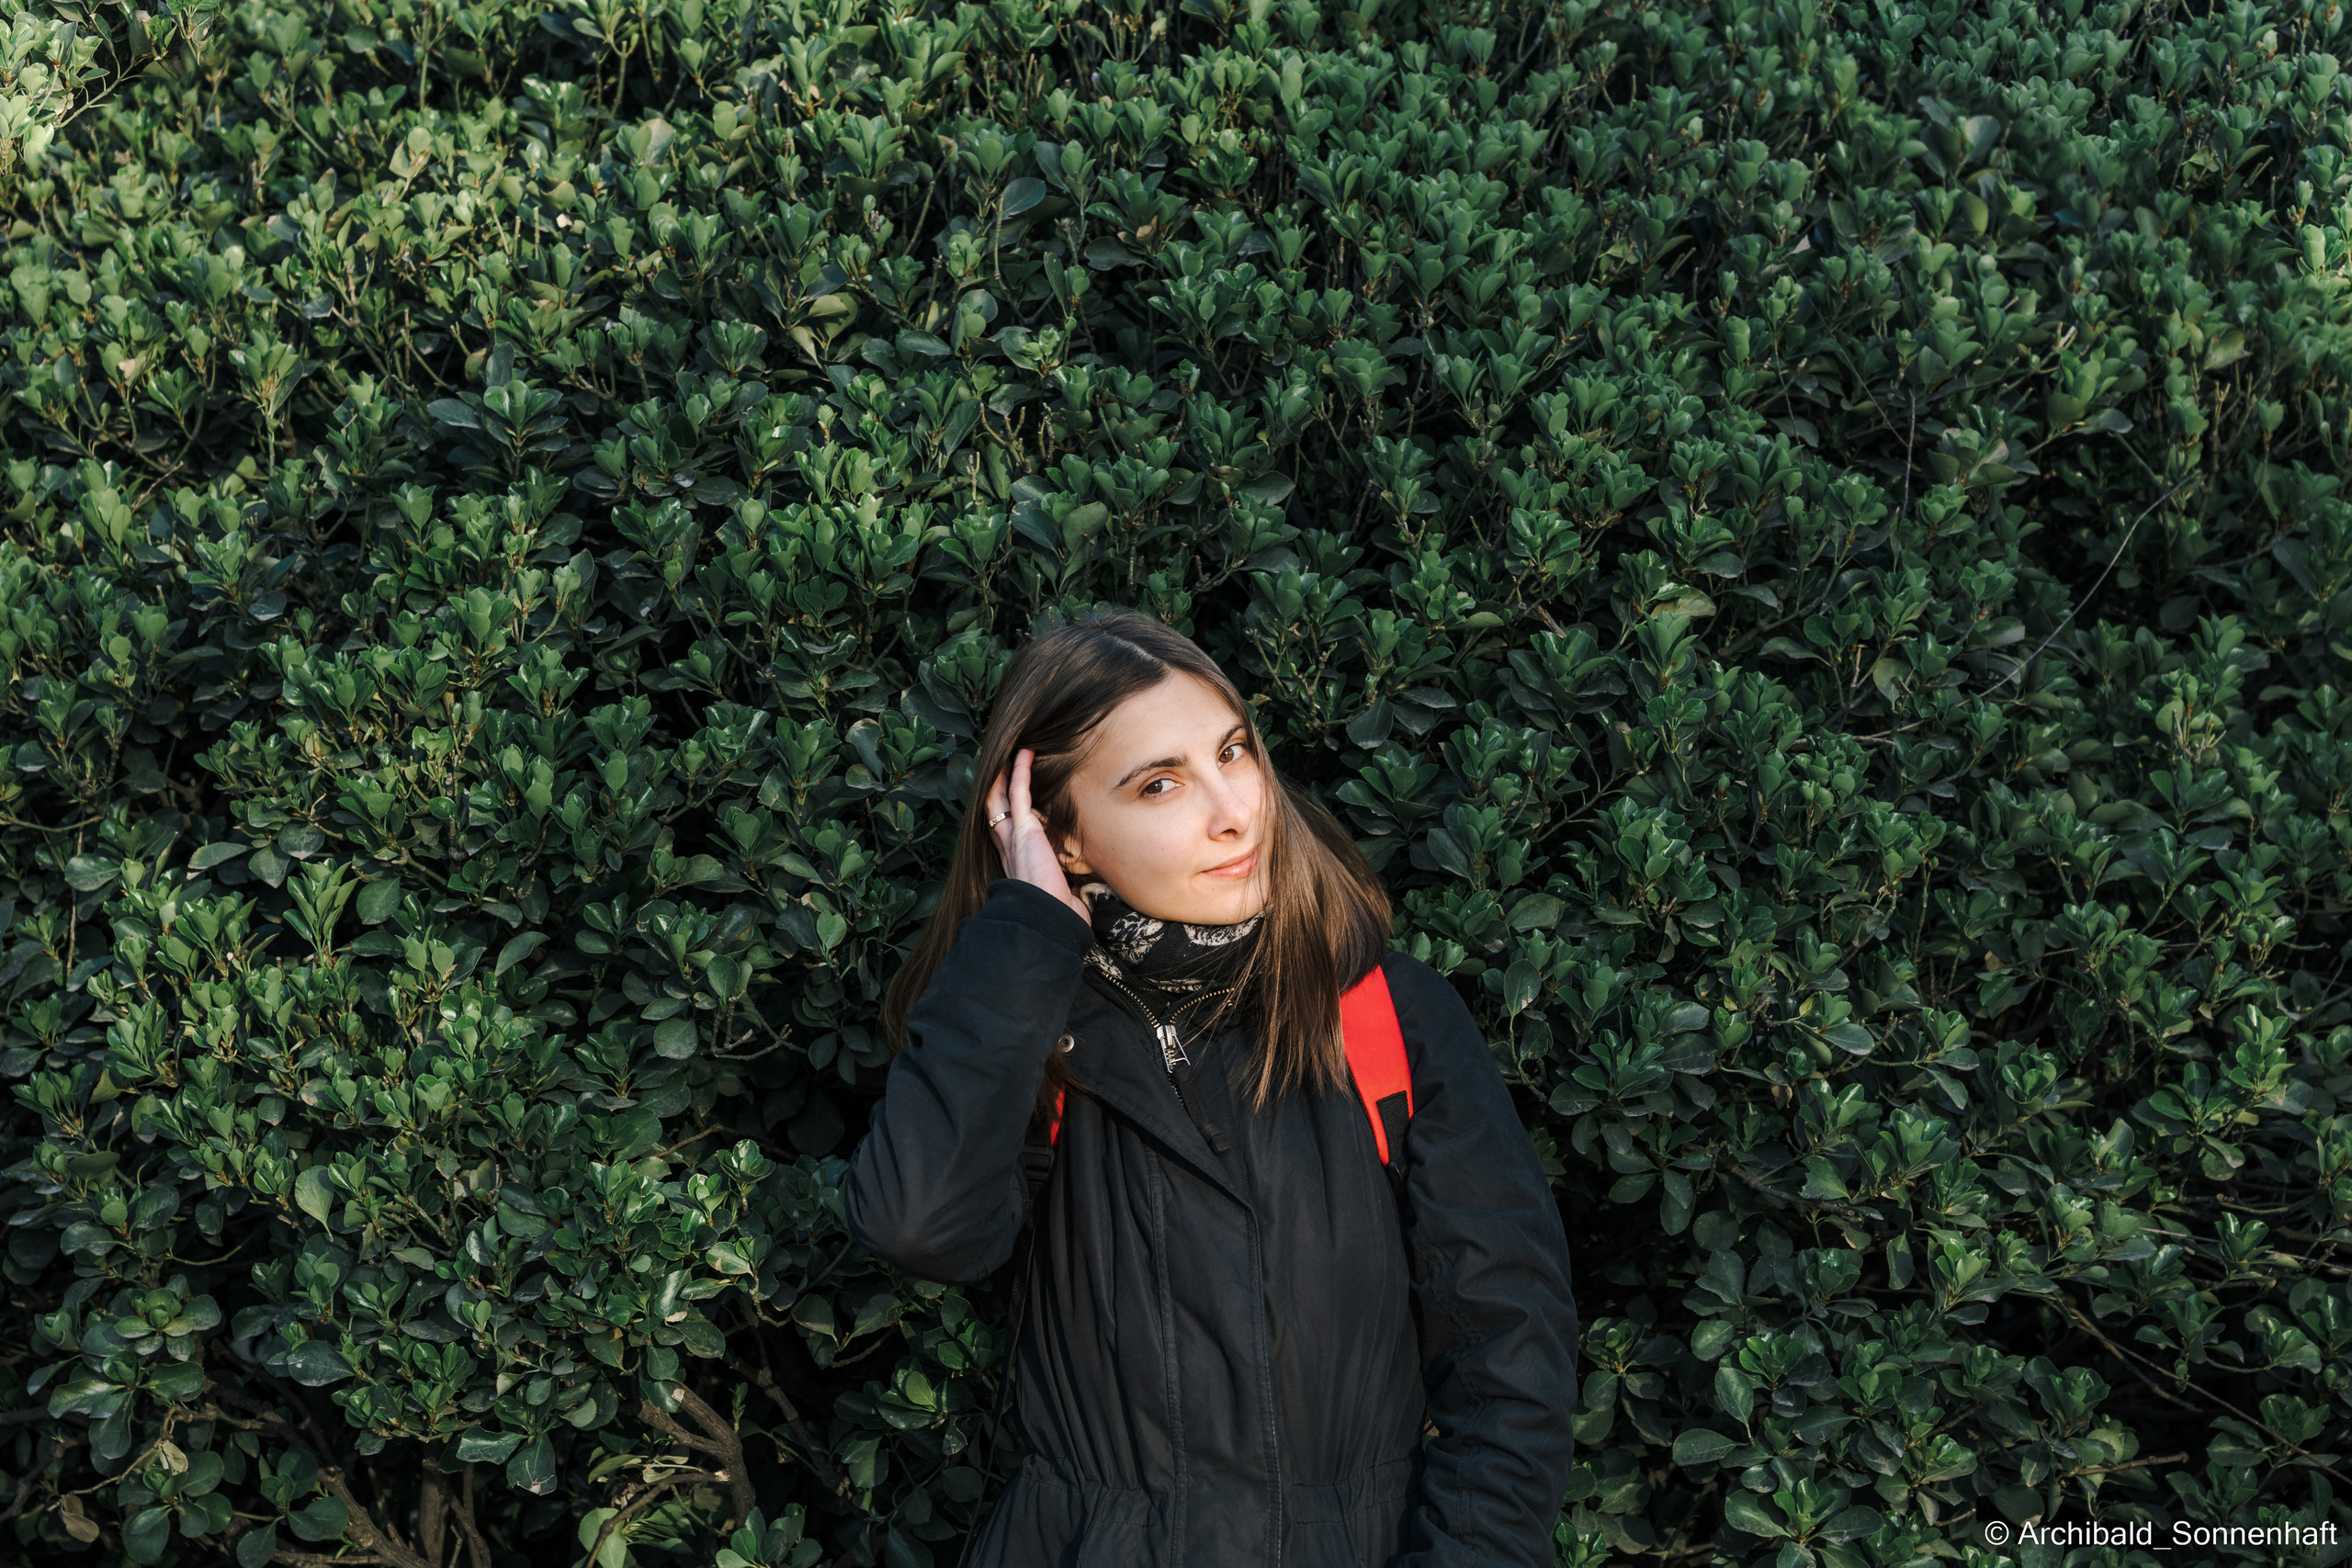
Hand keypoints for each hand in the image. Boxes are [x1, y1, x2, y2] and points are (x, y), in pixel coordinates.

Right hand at [986, 748, 1092, 927]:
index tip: (1009, 798)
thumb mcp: (1064, 898)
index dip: (1004, 814)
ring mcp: (1014, 837)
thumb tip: (1078, 894)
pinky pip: (1019, 793)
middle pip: (996, 811)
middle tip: (1002, 768)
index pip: (1006, 832)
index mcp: (1017, 864)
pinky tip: (1024, 754)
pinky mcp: (1024, 829)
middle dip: (997, 788)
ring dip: (1005, 775)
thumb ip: (1067, 891)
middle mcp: (1010, 848)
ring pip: (1001, 798)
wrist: (1048, 919)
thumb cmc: (1056, 914)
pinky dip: (1019, 772)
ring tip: (1011, 754)